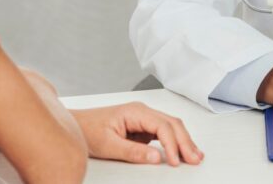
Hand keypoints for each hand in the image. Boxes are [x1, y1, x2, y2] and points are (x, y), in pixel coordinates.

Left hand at [71, 102, 202, 165]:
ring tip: (195, 156)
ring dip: (183, 141)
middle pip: (172, 124)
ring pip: (171, 127)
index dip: (172, 144)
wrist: (77, 125)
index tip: (175, 161)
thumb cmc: (88, 130)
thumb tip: (156, 157)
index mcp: (135, 111)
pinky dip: (174, 142)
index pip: (162, 126)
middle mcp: (142, 111)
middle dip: (185, 141)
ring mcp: (143, 118)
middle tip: (195, 159)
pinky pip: (163, 133)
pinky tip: (181, 151)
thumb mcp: (108, 144)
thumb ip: (133, 151)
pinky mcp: (142, 127)